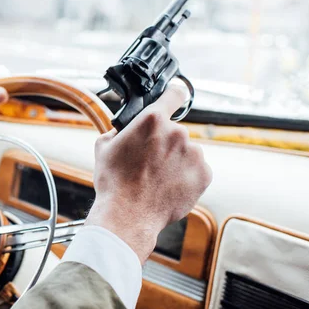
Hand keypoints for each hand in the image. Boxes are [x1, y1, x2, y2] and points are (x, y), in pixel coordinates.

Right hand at [86, 86, 211, 262]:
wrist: (128, 215)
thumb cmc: (114, 182)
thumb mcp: (104, 147)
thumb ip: (118, 130)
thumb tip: (122, 130)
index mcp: (153, 120)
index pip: (174, 93)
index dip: (173, 95)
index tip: (174, 97)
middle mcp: (177, 132)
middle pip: (174, 130)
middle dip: (163, 142)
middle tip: (148, 161)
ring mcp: (194, 154)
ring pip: (185, 151)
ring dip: (175, 160)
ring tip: (156, 178)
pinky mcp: (204, 174)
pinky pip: (195, 169)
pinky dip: (185, 176)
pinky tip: (167, 186)